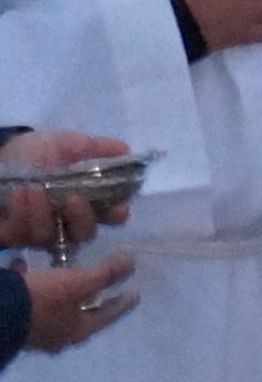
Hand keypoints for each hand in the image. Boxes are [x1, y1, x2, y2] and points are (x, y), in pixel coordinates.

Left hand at [0, 127, 137, 254]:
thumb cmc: (31, 152)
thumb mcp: (63, 143)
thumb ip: (94, 147)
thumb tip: (126, 149)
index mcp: (84, 200)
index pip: (109, 215)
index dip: (116, 215)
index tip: (118, 208)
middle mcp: (64, 221)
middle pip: (84, 234)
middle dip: (82, 220)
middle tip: (74, 200)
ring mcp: (39, 231)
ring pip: (51, 237)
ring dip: (44, 214)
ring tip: (33, 188)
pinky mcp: (15, 235)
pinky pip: (22, 234)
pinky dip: (23, 214)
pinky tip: (19, 194)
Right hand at [12, 254, 136, 355]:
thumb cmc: (40, 300)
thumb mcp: (77, 283)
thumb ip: (105, 274)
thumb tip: (131, 262)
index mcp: (76, 330)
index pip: (107, 314)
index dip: (121, 302)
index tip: (134, 293)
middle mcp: (56, 335)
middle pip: (79, 313)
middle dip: (87, 297)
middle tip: (97, 284)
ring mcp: (32, 329)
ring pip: (51, 306)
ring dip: (56, 289)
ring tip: (60, 272)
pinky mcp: (11, 318)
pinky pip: (24, 298)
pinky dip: (26, 281)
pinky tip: (21, 265)